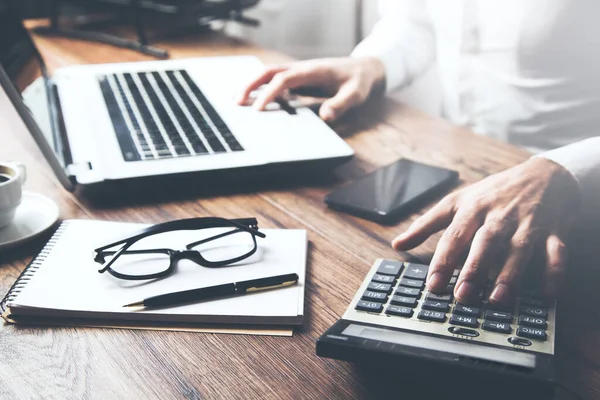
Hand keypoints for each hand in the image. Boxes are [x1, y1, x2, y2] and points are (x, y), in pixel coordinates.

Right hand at [236, 57, 384, 121]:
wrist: (365, 69)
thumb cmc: (359, 81)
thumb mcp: (356, 94)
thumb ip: (341, 104)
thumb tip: (325, 116)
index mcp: (313, 71)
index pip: (285, 78)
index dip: (270, 92)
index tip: (258, 108)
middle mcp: (302, 68)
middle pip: (270, 71)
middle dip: (251, 84)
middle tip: (237, 101)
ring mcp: (299, 72)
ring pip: (270, 74)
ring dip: (253, 85)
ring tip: (238, 101)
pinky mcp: (299, 79)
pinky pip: (276, 80)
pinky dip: (262, 87)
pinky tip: (254, 100)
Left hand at [392, 158, 580, 304]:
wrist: (544, 174)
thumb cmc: (493, 192)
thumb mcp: (457, 201)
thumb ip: (426, 224)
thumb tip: (397, 244)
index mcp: (473, 208)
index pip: (454, 236)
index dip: (443, 261)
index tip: (433, 285)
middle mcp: (499, 216)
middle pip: (485, 242)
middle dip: (474, 269)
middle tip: (462, 296)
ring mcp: (528, 223)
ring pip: (519, 248)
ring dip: (509, 274)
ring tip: (497, 299)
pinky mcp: (554, 230)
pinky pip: (556, 251)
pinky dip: (555, 271)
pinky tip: (548, 293)